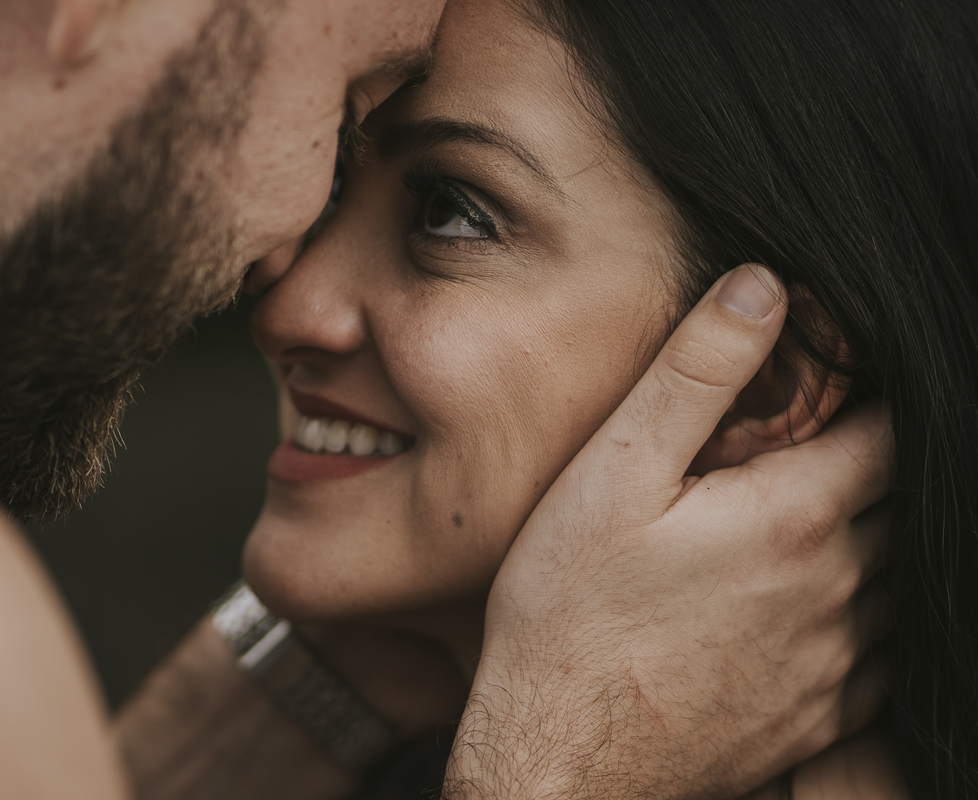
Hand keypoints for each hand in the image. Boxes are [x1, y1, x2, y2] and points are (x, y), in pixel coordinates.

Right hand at [446, 265, 891, 798]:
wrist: (559, 759)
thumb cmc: (569, 613)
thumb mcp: (613, 473)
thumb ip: (697, 372)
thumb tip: (762, 286)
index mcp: (795, 516)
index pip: (887, 430)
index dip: (863, 400)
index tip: (827, 392)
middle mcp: (839, 589)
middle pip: (896, 502)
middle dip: (860, 467)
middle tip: (791, 457)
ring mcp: (837, 662)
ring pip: (893, 578)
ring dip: (860, 542)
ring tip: (785, 529)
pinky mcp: (821, 718)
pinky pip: (879, 656)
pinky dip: (857, 619)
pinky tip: (792, 610)